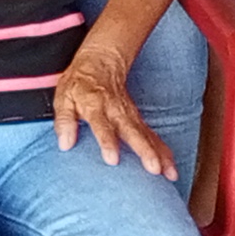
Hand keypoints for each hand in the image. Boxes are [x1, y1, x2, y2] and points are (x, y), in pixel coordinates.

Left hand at [50, 49, 174, 175]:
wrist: (101, 62)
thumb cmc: (80, 83)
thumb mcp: (63, 97)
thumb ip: (64, 121)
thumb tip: (64, 144)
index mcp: (96, 106)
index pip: (102, 126)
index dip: (108, 142)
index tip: (113, 160)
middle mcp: (117, 111)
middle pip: (133, 132)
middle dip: (145, 151)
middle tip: (154, 169)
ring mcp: (131, 115)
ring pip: (148, 136)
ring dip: (160, 154)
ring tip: (170, 173)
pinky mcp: (138, 119)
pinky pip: (153, 136)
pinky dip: (164, 151)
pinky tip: (171, 167)